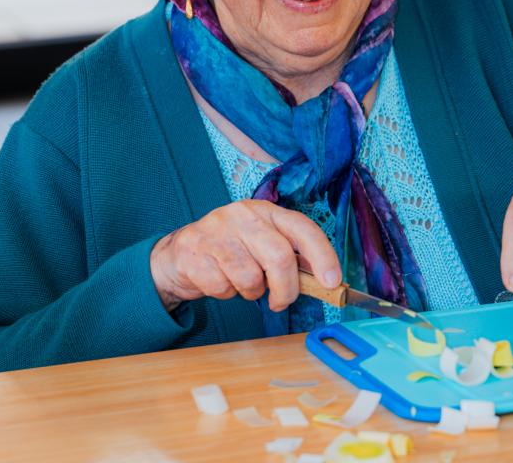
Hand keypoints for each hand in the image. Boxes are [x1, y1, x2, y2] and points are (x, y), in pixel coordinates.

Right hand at [150, 200, 340, 311]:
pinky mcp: (194, 252)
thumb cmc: (231, 251)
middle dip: (287, 289)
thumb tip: (325, 281)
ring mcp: (216, 231)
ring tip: (241, 283)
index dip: (322, 255)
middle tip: (281, 301)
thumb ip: (290, 256)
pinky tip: (219, 280)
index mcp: (265, 211)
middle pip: (280, 257)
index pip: (303, 228)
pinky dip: (226, 294)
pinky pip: (222, 287)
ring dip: (251, 292)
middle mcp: (242, 215)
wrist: (179, 254)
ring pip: (250, 278)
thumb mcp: (261, 244)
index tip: (332, 281)